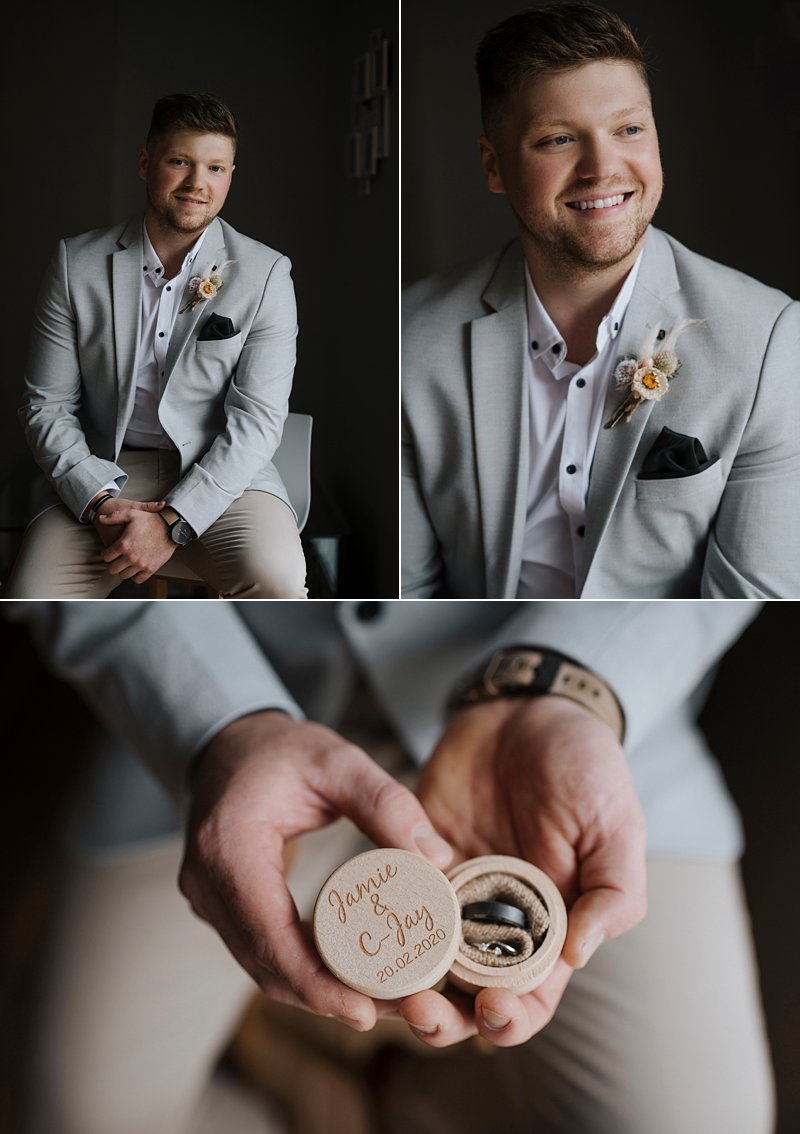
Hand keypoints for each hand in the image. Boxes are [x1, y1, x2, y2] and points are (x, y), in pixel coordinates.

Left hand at [97, 504, 173, 580]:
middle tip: (115, 559)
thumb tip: (100, 519)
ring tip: (125, 563)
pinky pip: (137, 579)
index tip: (109, 551)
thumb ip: (114, 517)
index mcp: (123, 544)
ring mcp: (141, 564)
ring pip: (123, 575)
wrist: (171, 527)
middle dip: (112, 564)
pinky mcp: (150, 569)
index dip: (105, 553)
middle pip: (112, 569)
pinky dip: (135, 576)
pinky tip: (135, 568)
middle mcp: (131, 557)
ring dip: (123, 570)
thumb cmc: (151, 520)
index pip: (106, 557)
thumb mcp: (131, 513)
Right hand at [178, 711, 452, 1030]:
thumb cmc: (281, 750)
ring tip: (381, 1002)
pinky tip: (346, 978)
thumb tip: (438, 858)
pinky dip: (301, 970)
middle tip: (392, 1010)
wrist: (228, 743)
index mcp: (229, 846)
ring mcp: (207, 898)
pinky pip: (260, 951)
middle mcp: (207, 881)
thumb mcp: (338, 761)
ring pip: (262, 966)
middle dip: (327, 996)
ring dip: (316, 991)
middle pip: (266, 963)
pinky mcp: (220, 906)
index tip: (365, 1011)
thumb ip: (387, 802)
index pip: (269, 935)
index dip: (315, 983)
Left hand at [399, 696, 645, 1048]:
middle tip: (422, 1009)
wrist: (526, 707)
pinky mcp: (415, 855)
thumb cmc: (585, 766)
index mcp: (550, 925)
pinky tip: (366, 925)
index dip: (511, 1020)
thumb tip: (578, 958)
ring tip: (389, 985)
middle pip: (466, 995)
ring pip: (421, 960)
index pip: (530, 999)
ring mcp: (452, 890)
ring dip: (404, 983)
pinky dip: (379, 920)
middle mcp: (496, 919)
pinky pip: (393, 898)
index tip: (492, 1008)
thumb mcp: (617, 825)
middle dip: (445, 1019)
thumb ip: (613, 892)